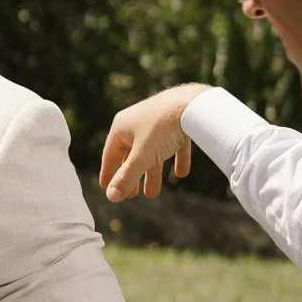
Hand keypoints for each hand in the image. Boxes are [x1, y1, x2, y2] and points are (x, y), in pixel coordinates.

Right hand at [100, 84, 209, 200]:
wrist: (194, 104)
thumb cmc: (162, 128)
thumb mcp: (142, 157)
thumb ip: (127, 177)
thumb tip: (110, 197)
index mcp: (122, 127)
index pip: (110, 155)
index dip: (109, 173)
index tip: (106, 188)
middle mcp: (136, 122)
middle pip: (131, 155)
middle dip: (132, 177)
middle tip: (131, 195)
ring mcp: (157, 120)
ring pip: (152, 151)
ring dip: (152, 173)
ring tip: (152, 193)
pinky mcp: (178, 120)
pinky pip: (173, 143)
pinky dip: (175, 159)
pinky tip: (181, 174)